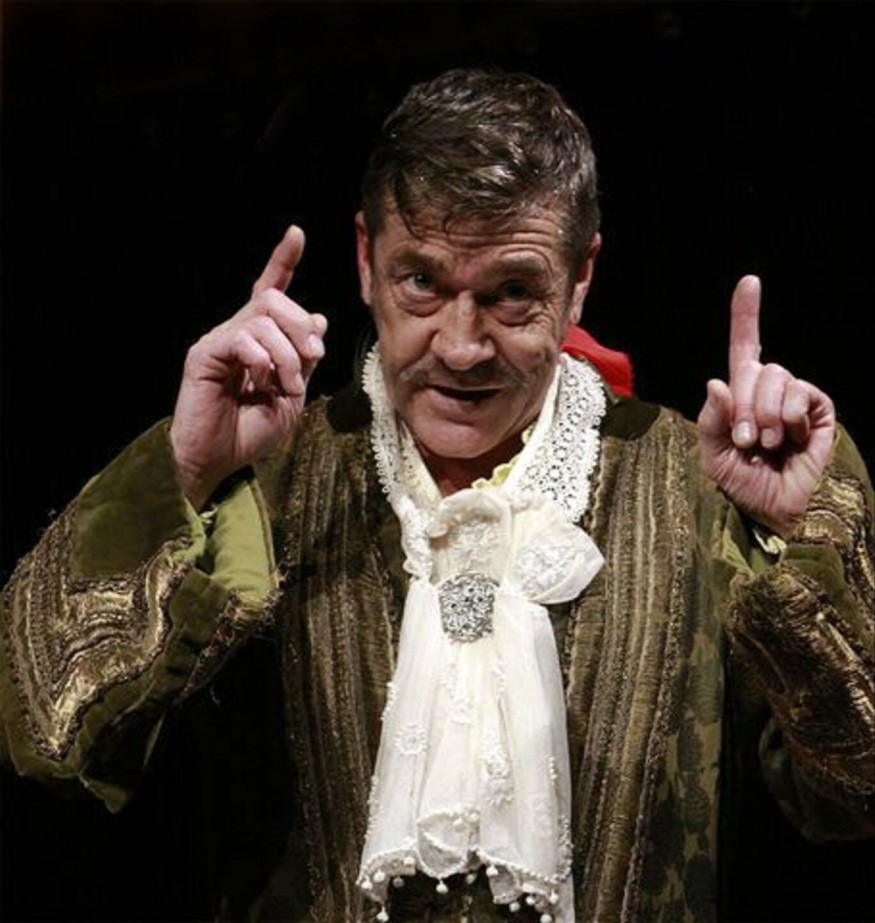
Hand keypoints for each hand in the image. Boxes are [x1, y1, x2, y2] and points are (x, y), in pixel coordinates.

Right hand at [170, 226, 326, 509]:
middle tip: (312, 359)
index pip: (269, 290)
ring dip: (288, 355)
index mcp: (259, 339)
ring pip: (264, 319)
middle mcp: (238, 332)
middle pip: (275, 299)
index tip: (296, 234)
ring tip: (286, 386)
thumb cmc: (252, 430)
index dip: (283, 261)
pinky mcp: (204, 354)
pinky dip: (263, 360)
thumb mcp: (292, 394)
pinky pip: (242, 338)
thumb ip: (304, 358)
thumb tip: (318, 317)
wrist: (220, 461)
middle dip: (302, 327)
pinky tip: (261, 381)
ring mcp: (220, 341)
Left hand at [697, 275, 834, 536]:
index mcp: (740, 398)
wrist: (777, 513)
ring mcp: (794, 401)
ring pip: (778, 377)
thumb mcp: (713, 457)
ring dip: (766, 412)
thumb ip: (711, 421)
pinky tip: (789, 436)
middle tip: (744, 440)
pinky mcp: (818, 412)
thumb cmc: (743, 487)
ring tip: (766, 444)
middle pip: (757, 368)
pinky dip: (790, 413)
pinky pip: (804, 392)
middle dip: (745, 404)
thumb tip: (717, 382)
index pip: (744, 348)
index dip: (746, 315)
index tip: (750, 282)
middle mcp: (768, 393)